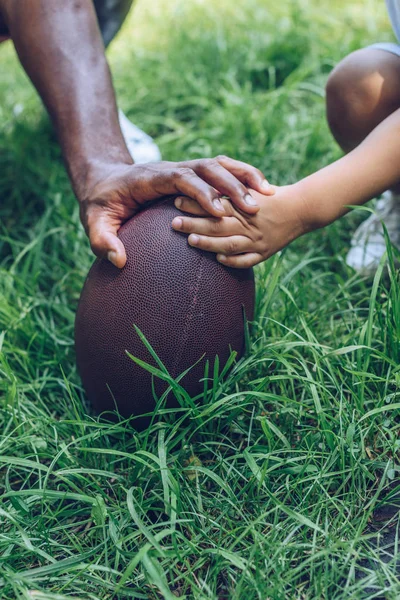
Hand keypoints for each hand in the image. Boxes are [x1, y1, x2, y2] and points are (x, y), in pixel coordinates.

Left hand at [79, 157, 272, 267]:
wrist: (102, 179)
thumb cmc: (100, 204)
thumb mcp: (93, 222)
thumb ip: (102, 240)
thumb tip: (118, 260)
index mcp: (149, 178)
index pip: (179, 177)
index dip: (199, 191)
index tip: (218, 209)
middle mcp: (170, 169)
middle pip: (206, 167)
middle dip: (230, 185)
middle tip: (253, 207)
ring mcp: (183, 169)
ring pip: (218, 165)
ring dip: (241, 178)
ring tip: (266, 195)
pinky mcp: (191, 174)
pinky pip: (221, 169)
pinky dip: (241, 176)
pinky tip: (261, 190)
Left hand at [171, 185, 308, 267]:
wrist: (302, 208)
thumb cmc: (271, 195)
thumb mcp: (253, 185)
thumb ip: (230, 185)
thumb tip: (203, 181)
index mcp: (245, 204)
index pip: (216, 203)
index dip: (196, 203)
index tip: (177, 200)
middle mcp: (250, 223)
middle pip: (218, 225)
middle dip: (194, 224)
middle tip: (174, 222)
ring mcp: (257, 240)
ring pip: (229, 244)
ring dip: (209, 244)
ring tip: (190, 240)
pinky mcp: (264, 253)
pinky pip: (247, 261)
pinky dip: (233, 261)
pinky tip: (218, 259)